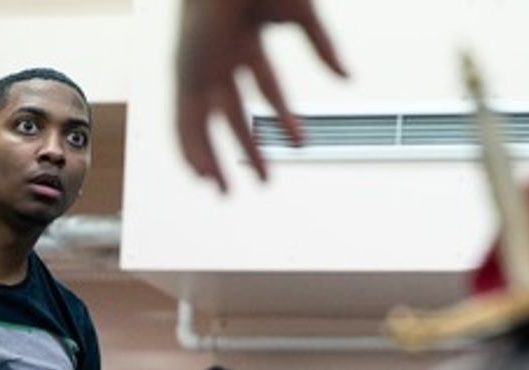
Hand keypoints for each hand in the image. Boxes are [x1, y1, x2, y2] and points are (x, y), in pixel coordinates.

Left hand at [175, 0, 346, 191]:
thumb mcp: (301, 15)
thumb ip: (323, 47)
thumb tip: (347, 79)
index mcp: (246, 37)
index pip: (266, 85)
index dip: (283, 115)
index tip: (300, 141)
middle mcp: (219, 55)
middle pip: (232, 113)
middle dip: (247, 148)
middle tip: (263, 180)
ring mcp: (199, 64)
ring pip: (203, 123)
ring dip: (214, 158)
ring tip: (225, 192)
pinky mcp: (184, 72)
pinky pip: (181, 119)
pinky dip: (189, 148)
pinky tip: (200, 174)